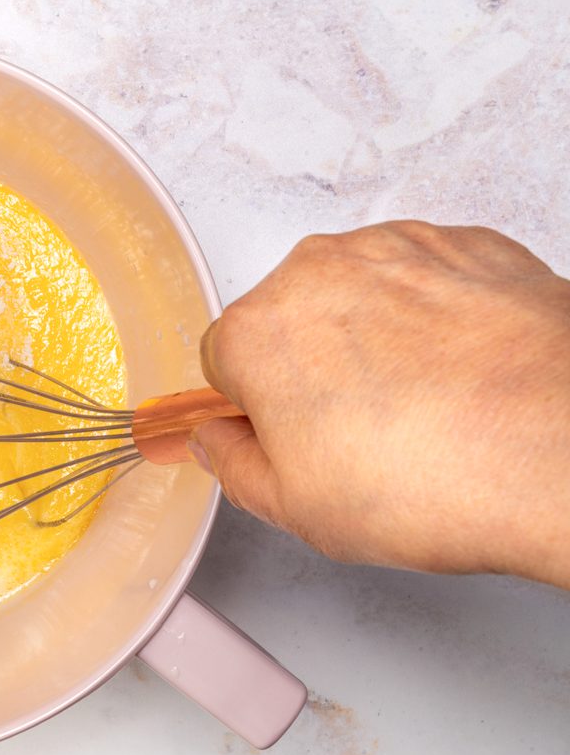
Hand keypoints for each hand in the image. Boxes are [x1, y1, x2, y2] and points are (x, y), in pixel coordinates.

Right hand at [191, 221, 569, 588]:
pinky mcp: (467, 246)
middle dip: (311, 368)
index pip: (221, 364)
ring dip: (374, 339)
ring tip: (419, 407)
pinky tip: (460, 375)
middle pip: (287, 320)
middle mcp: (317, 272)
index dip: (254, 408)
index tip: (288, 435)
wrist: (563, 449)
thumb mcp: (294, 508)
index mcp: (256, 333)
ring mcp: (396, 250)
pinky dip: (435, 318)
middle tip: (358, 433)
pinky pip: (426, 280)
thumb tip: (219, 441)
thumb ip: (231, 465)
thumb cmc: (436, 477)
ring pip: (357, 295)